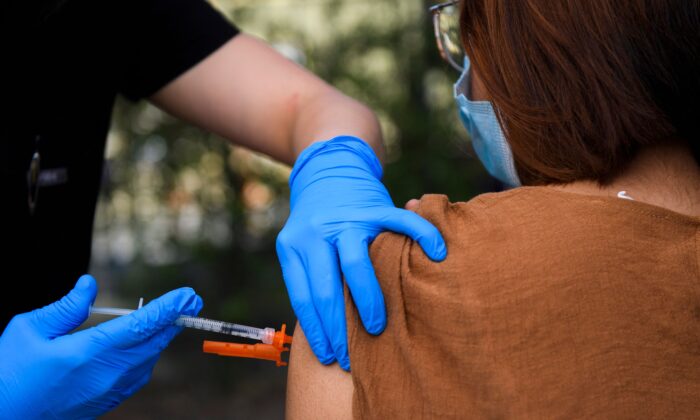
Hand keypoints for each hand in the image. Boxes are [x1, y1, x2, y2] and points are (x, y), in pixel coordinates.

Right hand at [0, 275, 202, 418]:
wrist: (2, 417)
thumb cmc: (8, 371)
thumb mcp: (29, 330)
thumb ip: (66, 307)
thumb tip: (89, 285)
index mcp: (88, 353)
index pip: (140, 326)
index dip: (167, 308)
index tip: (188, 295)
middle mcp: (105, 375)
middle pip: (152, 343)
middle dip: (173, 319)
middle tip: (191, 301)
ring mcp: (106, 393)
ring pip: (147, 360)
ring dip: (160, 338)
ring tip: (167, 318)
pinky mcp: (104, 403)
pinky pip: (137, 376)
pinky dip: (147, 356)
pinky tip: (143, 345)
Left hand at [276, 136, 446, 369]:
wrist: (327, 169)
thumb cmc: (317, 221)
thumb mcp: (301, 244)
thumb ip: (312, 274)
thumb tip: (327, 327)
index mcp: (293, 244)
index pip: (304, 297)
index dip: (317, 330)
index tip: (328, 356)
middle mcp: (316, 230)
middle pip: (327, 288)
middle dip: (339, 328)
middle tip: (351, 356)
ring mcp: (346, 217)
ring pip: (355, 264)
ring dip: (368, 301)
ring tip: (377, 328)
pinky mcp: (373, 205)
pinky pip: (401, 222)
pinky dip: (421, 235)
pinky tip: (436, 252)